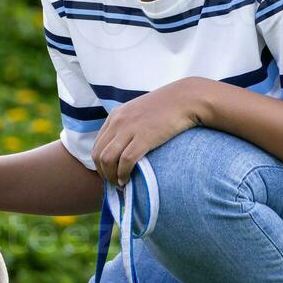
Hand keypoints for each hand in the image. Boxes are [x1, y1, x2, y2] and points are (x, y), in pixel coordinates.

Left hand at [92, 77, 210, 187]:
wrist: (186, 98)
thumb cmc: (167, 106)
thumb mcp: (139, 111)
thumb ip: (129, 124)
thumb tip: (125, 144)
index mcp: (115, 116)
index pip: (97, 144)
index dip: (100, 164)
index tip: (109, 174)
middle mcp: (118, 121)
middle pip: (98, 154)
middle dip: (103, 173)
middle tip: (114, 183)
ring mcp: (129, 129)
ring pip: (108, 159)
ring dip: (111, 176)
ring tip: (121, 185)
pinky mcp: (144, 137)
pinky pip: (126, 160)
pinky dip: (123, 174)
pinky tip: (127, 180)